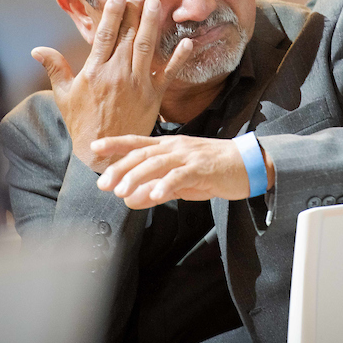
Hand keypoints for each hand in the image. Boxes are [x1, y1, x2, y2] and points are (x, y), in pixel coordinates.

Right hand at [33, 0, 193, 172]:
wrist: (103, 152)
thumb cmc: (82, 122)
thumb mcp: (63, 96)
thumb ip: (55, 68)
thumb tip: (36, 49)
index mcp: (94, 71)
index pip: (104, 35)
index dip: (112, 13)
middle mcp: (116, 74)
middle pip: (127, 35)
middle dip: (134, 11)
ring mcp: (137, 85)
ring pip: (145, 48)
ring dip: (152, 24)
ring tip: (156, 4)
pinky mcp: (154, 97)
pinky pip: (167, 73)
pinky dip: (178, 58)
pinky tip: (187, 42)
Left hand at [93, 134, 275, 209]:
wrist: (247, 164)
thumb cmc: (212, 170)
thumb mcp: (179, 182)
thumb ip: (155, 190)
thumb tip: (129, 201)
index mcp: (168, 147)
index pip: (137, 142)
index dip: (115, 144)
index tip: (95, 147)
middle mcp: (175, 147)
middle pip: (141, 154)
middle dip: (120, 168)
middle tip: (104, 184)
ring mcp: (188, 156)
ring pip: (156, 163)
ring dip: (137, 177)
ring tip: (122, 191)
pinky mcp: (202, 168)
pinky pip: (180, 176)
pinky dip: (166, 185)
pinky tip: (155, 194)